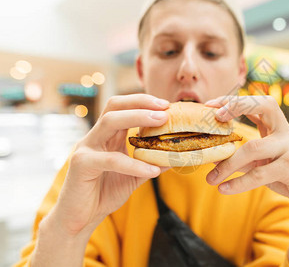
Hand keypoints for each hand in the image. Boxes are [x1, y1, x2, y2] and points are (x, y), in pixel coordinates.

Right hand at [51, 94, 169, 236]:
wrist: (79, 219)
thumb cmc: (103, 194)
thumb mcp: (134, 176)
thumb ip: (150, 163)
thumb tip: (177, 156)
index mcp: (107, 136)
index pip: (123, 107)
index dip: (144, 102)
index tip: (167, 105)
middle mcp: (95, 137)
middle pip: (115, 106)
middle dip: (141, 102)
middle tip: (165, 108)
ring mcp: (86, 148)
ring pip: (110, 122)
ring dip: (138, 117)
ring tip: (161, 121)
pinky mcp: (81, 164)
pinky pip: (111, 159)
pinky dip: (134, 164)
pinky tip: (153, 171)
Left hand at [205, 95, 288, 219]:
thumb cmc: (286, 177)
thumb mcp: (262, 164)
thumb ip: (243, 158)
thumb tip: (213, 157)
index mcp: (279, 127)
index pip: (258, 103)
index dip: (235, 100)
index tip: (211, 104)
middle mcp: (287, 132)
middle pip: (263, 106)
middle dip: (237, 106)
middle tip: (214, 118)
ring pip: (253, 147)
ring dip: (228, 164)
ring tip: (210, 179)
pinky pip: (260, 173)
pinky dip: (239, 182)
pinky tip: (224, 189)